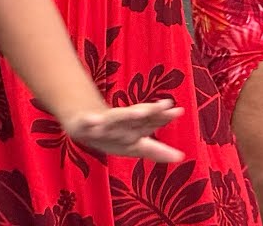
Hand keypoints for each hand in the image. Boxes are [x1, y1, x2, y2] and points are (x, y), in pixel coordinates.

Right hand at [62, 99, 184, 161]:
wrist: (81, 123)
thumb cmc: (112, 135)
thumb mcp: (133, 145)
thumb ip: (155, 151)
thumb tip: (180, 158)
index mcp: (132, 128)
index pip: (151, 121)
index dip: (164, 117)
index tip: (179, 111)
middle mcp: (120, 123)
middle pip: (138, 116)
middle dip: (150, 111)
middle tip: (166, 105)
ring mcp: (102, 122)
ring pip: (117, 118)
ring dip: (128, 115)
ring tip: (140, 112)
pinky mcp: (84, 123)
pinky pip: (87, 123)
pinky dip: (91, 121)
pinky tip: (93, 120)